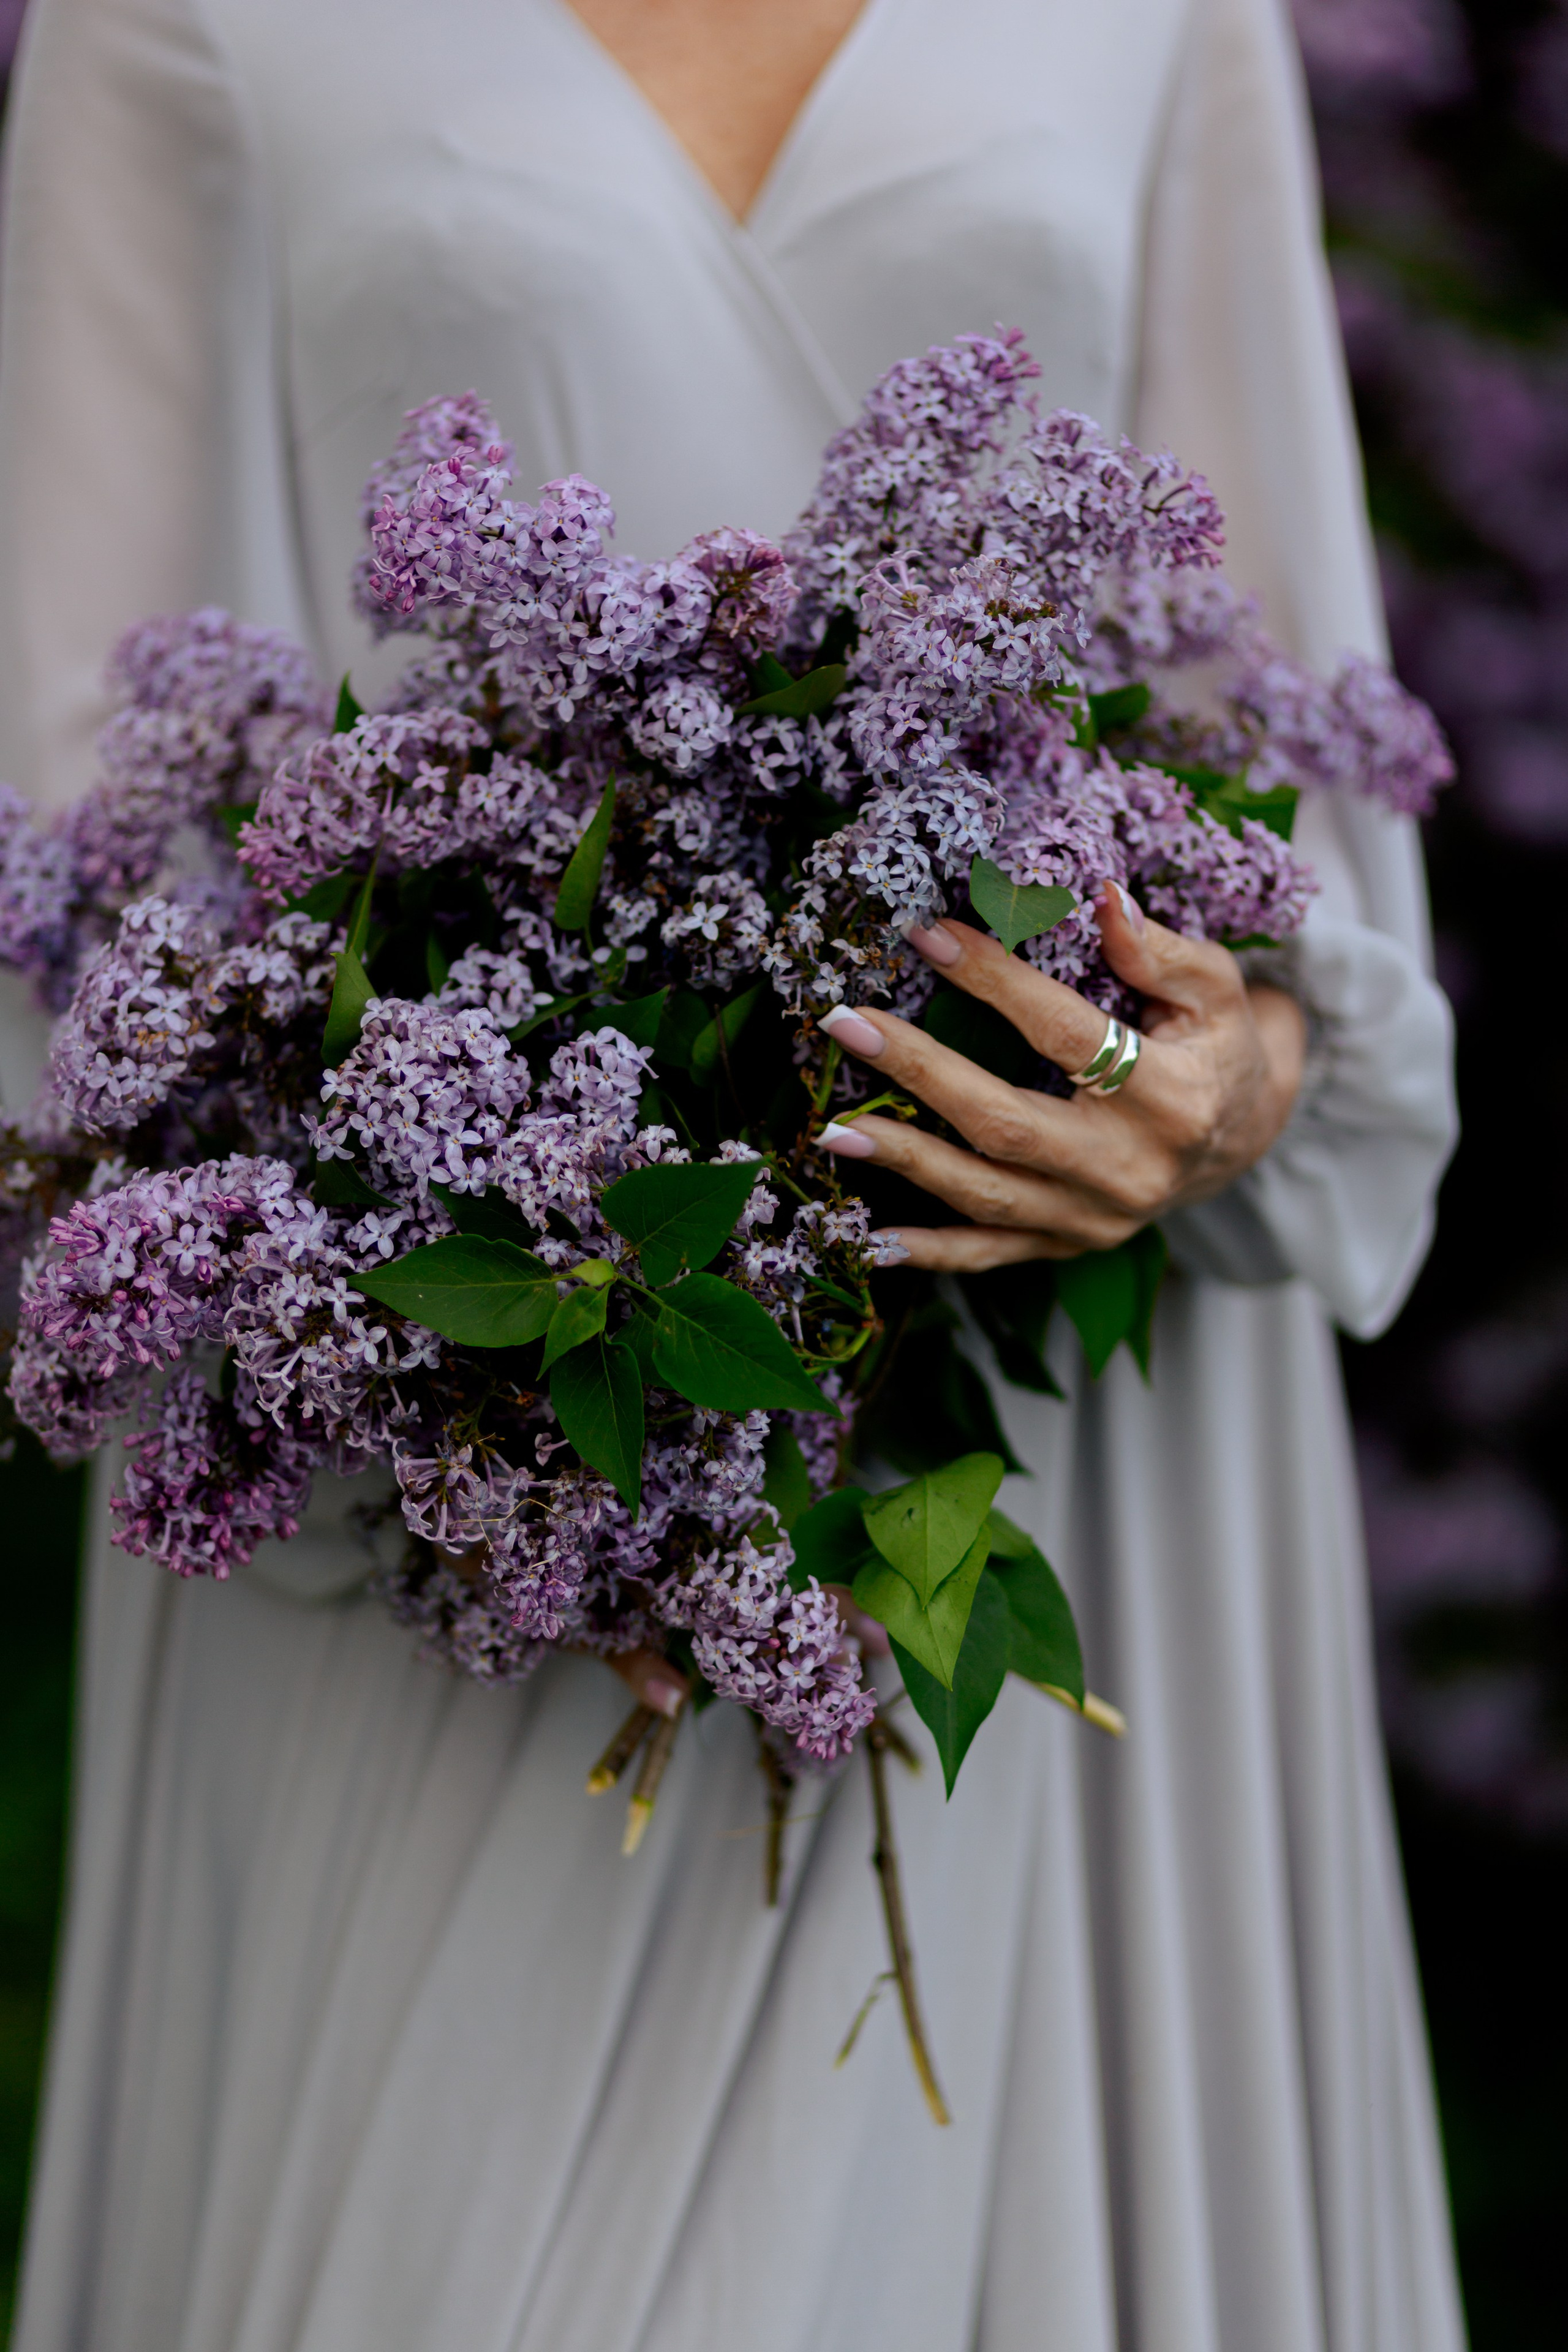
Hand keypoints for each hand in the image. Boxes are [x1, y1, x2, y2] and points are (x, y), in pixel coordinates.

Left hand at [815, 881, 1305, 1270]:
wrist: (1241, 1138)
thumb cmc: (1218, 1046)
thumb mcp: (1214, 989)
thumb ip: (1160, 951)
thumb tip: (1105, 898)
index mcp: (1172, 1097)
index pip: (1064, 1033)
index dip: (993, 982)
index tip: (926, 934)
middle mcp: (1131, 1169)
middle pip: (1005, 1123)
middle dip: (919, 1072)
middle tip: (848, 1025)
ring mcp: (1098, 1218)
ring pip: (986, 1194)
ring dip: (905, 1162)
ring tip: (834, 1129)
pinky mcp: (1071, 1245)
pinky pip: (991, 1256)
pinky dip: (931, 1251)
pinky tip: (870, 1239)